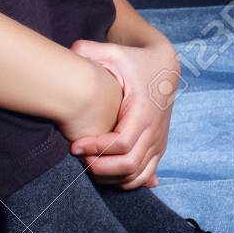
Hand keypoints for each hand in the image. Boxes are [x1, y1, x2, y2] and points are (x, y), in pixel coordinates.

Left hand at [66, 36, 180, 189]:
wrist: (164, 67)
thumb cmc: (133, 60)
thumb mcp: (113, 52)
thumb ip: (89, 52)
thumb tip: (69, 53)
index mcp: (143, 111)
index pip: (121, 143)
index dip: (96, 149)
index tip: (74, 146)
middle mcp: (154, 130)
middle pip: (129, 165)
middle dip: (100, 168)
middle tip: (78, 160)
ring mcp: (158, 141)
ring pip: (138, 175)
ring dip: (111, 177)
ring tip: (87, 165)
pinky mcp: (159, 147)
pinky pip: (145, 175)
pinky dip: (125, 180)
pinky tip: (105, 174)